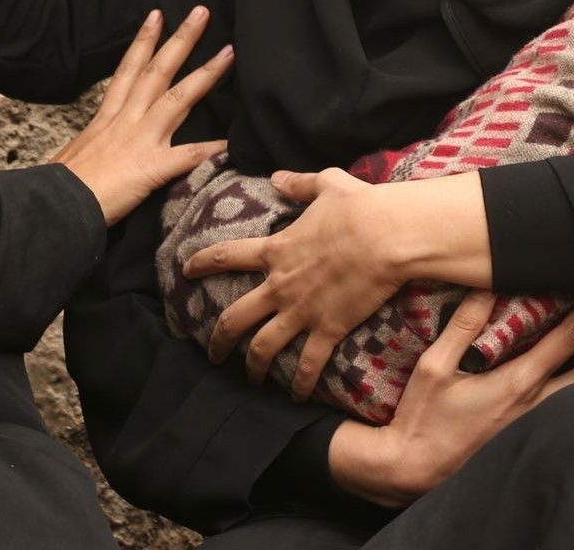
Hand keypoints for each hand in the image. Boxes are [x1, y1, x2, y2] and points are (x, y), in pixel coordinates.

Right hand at [52, 7, 230, 224]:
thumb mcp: (76, 154)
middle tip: (201, 12)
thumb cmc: (58, 186)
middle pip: (156, 72)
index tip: (157, 16)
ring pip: (177, 99)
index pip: (127, 70)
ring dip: (205, 74)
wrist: (52, 207)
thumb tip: (100, 144)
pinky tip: (233, 143)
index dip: (143, 41)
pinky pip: (187, 156)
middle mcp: (125, 121)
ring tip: (229, 52)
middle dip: (180, 40)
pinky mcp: (149, 168)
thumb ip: (95, 144)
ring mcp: (139, 141)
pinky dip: (211, 149)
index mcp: (106, 117)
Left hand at [184, 168, 400, 398]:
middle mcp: (280, 285)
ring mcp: (301, 310)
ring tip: (248, 381)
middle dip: (219, 339)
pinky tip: (296, 397)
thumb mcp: (327, 185)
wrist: (387, 235)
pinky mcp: (327, 329)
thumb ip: (300, 184)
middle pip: (235, 318)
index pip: (226, 256)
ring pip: (263, 347)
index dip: (202, 263)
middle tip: (212, 354)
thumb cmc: (360, 207)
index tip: (186, 271)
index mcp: (276, 250)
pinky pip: (308, 364)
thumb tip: (278, 177)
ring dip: (252, 367)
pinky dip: (299, 384)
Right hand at [327, 292, 573, 507]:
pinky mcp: (532, 439)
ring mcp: (540, 427)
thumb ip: (462, 325)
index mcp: (519, 384)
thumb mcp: (434, 366)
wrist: (414, 472)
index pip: (568, 339)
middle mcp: (539, 406)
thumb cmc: (423, 418)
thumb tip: (484, 286)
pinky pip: (572, 412)